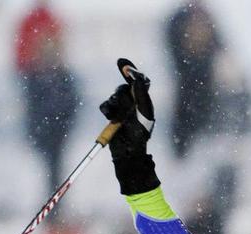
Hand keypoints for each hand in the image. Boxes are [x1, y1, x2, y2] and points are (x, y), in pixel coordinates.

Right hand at [99, 61, 159, 194]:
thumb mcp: (143, 113)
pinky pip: (105, 106)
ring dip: (114, 105)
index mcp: (144, 102)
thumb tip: (137, 77)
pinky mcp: (112, 116)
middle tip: (126, 108)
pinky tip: (111, 119)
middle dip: (122, 96)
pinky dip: (107, 111)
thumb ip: (140, 94)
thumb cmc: (139, 135)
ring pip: (113, 97)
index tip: (122, 63)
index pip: (138, 82)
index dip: (130, 71)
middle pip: (123, 89)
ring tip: (119, 117)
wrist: (128, 152)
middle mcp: (134, 104)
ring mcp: (122, 110)